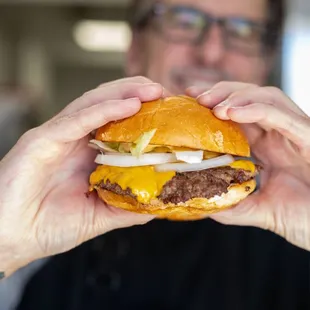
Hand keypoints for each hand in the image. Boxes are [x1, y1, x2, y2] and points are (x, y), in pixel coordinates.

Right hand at [0, 77, 164, 276]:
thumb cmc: (48, 226)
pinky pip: (76, 119)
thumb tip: (159, 203)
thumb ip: (127, 207)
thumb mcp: (98, 216)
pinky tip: (128, 105)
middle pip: (109, 106)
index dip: (145, 115)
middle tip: (166, 93)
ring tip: (153, 90)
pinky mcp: (43, 139)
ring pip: (94, 103)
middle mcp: (75, 140)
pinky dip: (103, 109)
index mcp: (88, 155)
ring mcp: (59, 137)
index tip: (171, 113)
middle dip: (138, 95)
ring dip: (125, 93)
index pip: (119, 125)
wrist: (10, 238)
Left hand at [187, 82, 309, 250]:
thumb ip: (235, 208)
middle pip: (250, 98)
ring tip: (211, 104)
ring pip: (266, 98)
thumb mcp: (261, 212)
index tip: (189, 101)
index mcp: (268, 146)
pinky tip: (231, 112)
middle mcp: (280, 135)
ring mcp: (295, 133)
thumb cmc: (306, 218)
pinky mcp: (308, 137)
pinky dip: (256, 110)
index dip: (214, 105)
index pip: (238, 115)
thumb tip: (204, 206)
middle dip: (221, 92)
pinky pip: (282, 116)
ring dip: (236, 96)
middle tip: (195, 96)